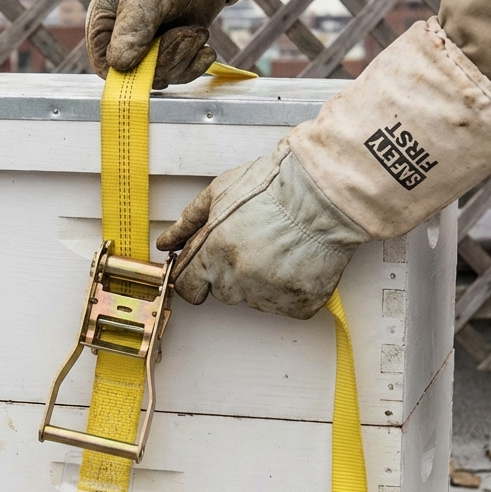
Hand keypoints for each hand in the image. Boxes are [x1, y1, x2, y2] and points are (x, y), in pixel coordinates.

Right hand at [85, 0, 233, 89]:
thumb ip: (132, 28)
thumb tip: (120, 64)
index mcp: (104, 26)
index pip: (107, 66)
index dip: (131, 72)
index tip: (156, 64)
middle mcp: (122, 43)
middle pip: (139, 75)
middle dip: (168, 58)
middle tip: (189, 32)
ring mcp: (149, 52)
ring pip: (163, 77)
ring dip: (186, 56)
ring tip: (198, 31)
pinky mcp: (172, 56)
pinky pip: (181, 76)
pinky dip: (196, 64)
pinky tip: (205, 47)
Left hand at [157, 144, 367, 318]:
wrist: (323, 192)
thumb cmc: (273, 187)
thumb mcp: (218, 193)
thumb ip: (187, 223)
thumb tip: (166, 242)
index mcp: (212, 256)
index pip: (186, 287)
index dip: (193, 277)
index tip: (202, 270)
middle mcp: (236, 282)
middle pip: (221, 292)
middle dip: (230, 273)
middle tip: (253, 244)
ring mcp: (268, 296)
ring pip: (254, 298)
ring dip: (261, 280)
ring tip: (279, 247)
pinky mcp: (297, 304)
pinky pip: (286, 304)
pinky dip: (290, 288)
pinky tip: (296, 261)